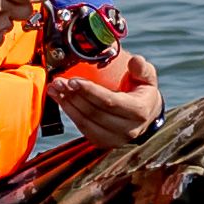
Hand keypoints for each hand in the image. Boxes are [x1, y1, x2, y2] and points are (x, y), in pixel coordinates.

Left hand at [49, 52, 163, 148]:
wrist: (146, 117)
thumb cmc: (143, 93)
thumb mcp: (148, 78)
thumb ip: (142, 69)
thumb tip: (135, 60)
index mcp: (138, 111)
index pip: (109, 102)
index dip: (89, 91)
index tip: (73, 80)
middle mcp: (127, 129)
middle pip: (94, 112)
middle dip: (73, 95)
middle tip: (59, 81)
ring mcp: (115, 139)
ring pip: (85, 122)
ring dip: (67, 104)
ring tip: (55, 89)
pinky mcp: (103, 142)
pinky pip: (82, 128)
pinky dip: (69, 113)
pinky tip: (61, 100)